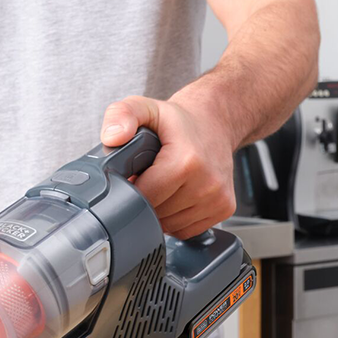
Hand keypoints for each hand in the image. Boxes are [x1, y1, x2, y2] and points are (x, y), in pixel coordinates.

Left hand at [99, 93, 235, 237]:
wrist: (214, 123)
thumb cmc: (177, 121)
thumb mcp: (144, 107)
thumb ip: (120, 115)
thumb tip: (113, 137)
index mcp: (186, 161)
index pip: (144, 197)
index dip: (128, 190)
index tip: (131, 176)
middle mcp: (208, 183)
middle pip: (156, 213)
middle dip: (143, 200)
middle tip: (147, 177)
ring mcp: (219, 199)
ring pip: (170, 225)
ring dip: (159, 210)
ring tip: (162, 184)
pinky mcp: (225, 209)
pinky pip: (186, 229)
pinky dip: (175, 218)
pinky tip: (176, 194)